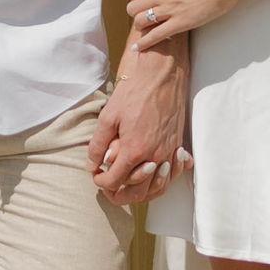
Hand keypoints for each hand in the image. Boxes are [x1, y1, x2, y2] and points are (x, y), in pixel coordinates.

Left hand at [90, 47, 191, 203]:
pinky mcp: (178, 145)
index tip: (97, 176)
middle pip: (137, 192)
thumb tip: (91, 164)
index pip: (114, 182)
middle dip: (120, 195)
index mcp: (134, 151)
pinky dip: (162, 182)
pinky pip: (172, 174)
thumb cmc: (135, 92)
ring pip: (157, 188)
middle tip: (109, 188)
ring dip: (142, 192)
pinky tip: (153, 178)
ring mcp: (169, 152)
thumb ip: (98, 144)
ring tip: (129, 188)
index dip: (101, 183)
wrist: (163, 74)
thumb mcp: (108, 116)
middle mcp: (154, 156)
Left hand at [125, 0, 242, 51]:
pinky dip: (144, 43)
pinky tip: (137, 48)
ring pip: (141, 22)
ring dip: (140, 26)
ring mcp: (170, 10)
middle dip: (134, 11)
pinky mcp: (181, 23)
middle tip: (142, 14)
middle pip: (133, 8)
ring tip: (144, 28)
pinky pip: (156, 36)